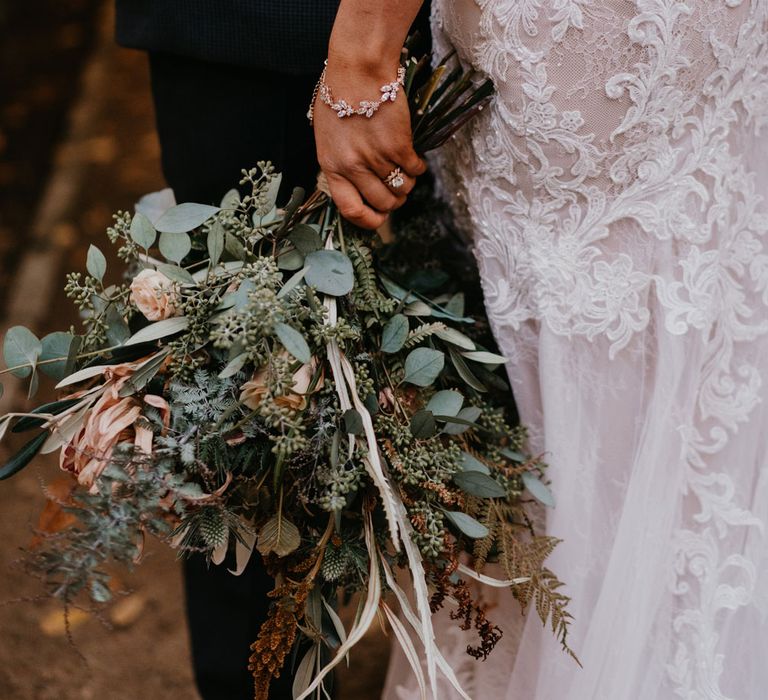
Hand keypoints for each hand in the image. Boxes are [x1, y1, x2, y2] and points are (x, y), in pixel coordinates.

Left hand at [313, 60, 426, 229]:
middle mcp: (352, 166)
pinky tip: (415, 158)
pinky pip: (414, 170)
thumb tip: (357, 186)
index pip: (350, 210)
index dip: (368, 220)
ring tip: (405, 171)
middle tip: (397, 190)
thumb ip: (340, 163)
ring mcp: (376, 157)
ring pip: (400, 188)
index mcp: (331, 166)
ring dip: (407, 183)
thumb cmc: (339, 96)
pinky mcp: (398, 146)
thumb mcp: (328, 136)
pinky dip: (418, 168)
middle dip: (394, 201)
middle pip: (382, 203)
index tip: (378, 218)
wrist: (358, 69)